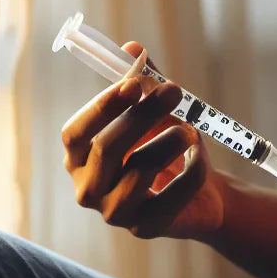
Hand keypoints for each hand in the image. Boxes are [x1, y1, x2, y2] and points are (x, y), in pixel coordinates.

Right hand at [60, 41, 226, 240]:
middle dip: (142, 116)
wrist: (201, 186)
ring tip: (190, 130)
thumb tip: (132, 47)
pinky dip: (190, 173)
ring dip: (168, 144)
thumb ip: (143, 80)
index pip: (75, 133)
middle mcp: (87, 187)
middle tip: (175, 91)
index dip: (102, 108)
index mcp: (79, 155)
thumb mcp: (155, 108)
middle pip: (106, 150)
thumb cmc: (166, 142)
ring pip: (138, 173)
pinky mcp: (144, 230)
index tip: (134, 84)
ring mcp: (113, 213)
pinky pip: (169, 198)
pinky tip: (200, 157)